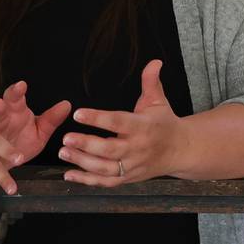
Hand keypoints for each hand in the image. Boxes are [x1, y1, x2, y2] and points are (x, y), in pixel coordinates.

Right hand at [0, 80, 70, 194]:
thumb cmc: (15, 137)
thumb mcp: (36, 128)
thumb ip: (51, 118)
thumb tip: (68, 104)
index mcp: (12, 114)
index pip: (12, 99)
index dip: (15, 92)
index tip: (21, 85)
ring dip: (5, 150)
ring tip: (18, 157)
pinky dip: (4, 180)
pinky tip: (12, 188)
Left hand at [58, 60, 187, 185]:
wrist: (180, 151)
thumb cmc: (165, 123)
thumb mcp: (158, 101)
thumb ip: (151, 81)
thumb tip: (154, 61)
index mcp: (143, 126)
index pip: (118, 122)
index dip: (98, 118)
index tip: (78, 113)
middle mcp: (137, 148)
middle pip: (110, 150)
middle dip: (86, 144)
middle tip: (66, 138)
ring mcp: (132, 166)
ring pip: (105, 168)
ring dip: (82, 162)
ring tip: (63, 152)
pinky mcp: (128, 178)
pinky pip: (106, 182)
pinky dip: (87, 181)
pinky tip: (69, 174)